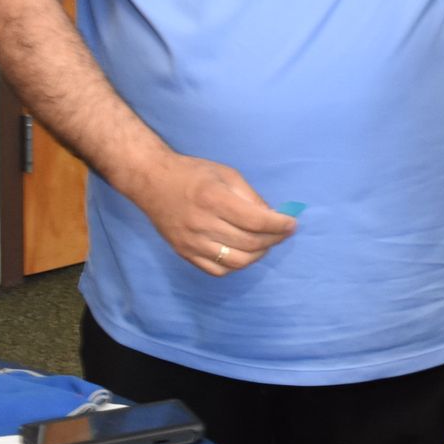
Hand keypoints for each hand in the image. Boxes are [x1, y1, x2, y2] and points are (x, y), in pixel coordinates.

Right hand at [125, 153, 296, 274]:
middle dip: (274, 239)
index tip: (292, 224)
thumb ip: (251, 197)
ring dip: (258, 255)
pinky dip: (236, 265)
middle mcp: (202, 223)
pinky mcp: (184, 253)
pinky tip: (244, 252)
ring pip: (236, 261)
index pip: (255, 221)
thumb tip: (274, 217)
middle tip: (283, 233)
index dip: (279, 225)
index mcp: (213, 199)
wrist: (152, 181)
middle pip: (249, 242)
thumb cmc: (192, 173)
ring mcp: (191, 242)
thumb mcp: (226, 174)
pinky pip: (217, 270)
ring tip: (266, 243)